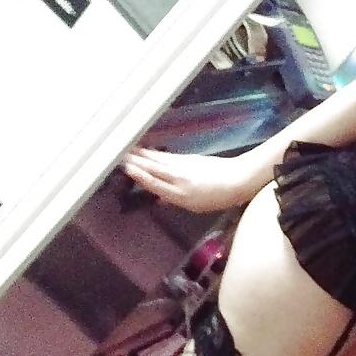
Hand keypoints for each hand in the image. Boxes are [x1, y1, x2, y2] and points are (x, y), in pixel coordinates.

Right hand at [121, 147, 258, 211]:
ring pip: (157, 160)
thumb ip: (175, 199)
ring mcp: (184, 168)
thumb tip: (160, 197)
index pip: (154, 184)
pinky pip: (166, 157)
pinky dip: (154, 153)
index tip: (126, 168)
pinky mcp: (188, 159)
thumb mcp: (195, 206)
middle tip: (117, 154)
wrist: (238, 179)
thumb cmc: (218, 197)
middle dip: (135, 161)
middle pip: (152, 169)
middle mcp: (179, 180)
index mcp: (180, 195)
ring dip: (141, 155)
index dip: (139, 176)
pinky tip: (145, 150)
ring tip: (126, 150)